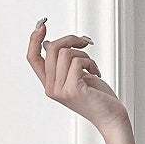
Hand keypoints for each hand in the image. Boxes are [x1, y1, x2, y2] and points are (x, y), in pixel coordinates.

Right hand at [26, 20, 129, 135]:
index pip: (33, 58)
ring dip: (84, 54)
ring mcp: (61, 90)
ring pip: (65, 53)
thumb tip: (50, 44)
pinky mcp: (73, 89)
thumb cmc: (98, 98)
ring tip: (92, 66)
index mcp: (50, 84)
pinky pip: (78, 61)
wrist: (111, 118)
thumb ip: (63, 64)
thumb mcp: (77, 76)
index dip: (34, 40)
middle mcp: (52, 88)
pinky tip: (96, 72)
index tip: (42, 25)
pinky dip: (90, 62)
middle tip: (84, 42)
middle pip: (51, 49)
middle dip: (70, 39)